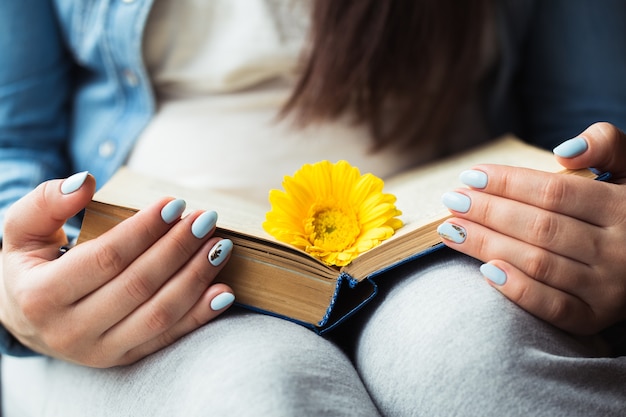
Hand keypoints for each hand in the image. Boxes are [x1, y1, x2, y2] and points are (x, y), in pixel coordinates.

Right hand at [0, 172, 233, 366]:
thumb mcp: (22, 231)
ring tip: (219, 246)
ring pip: (158, 315)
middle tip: (206, 219)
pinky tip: (224, 292)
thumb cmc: (30, 266)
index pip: (107, 258)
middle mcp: (70, 330)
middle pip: (139, 285)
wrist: (24, 319)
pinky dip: (200, 316)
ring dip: (196, 278)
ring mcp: (99, 351)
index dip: (145, 229)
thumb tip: (84, 181)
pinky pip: (167, 339)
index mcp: (41, 296)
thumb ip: (45, 202)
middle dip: (178, 248)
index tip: (176, 203)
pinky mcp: (123, 359)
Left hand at [438, 122, 625, 334]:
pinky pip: (554, 309)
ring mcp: (609, 288)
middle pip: (540, 228)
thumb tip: (562, 153)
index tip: (469, 176)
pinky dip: (519, 291)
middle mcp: (619, 249)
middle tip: (452, 201)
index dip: (508, 183)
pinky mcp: (597, 318)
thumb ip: (606, 145)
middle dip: (488, 212)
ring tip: (451, 230)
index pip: (555, 193)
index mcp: (624, 208)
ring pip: (539, 265)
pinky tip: (485, 271)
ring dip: (488, 246)